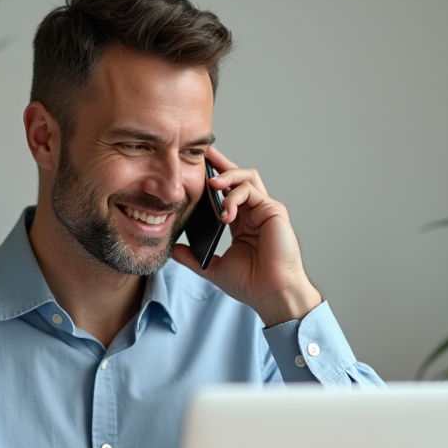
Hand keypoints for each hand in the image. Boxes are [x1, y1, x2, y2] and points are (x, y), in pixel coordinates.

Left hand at [171, 148, 322, 325]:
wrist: (271, 294)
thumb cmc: (251, 283)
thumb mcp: (214, 268)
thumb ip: (193, 258)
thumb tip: (173, 250)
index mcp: (242, 222)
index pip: (227, 191)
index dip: (214, 177)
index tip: (197, 168)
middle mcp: (254, 212)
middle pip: (239, 177)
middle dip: (221, 163)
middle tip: (203, 154)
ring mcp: (265, 209)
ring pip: (247, 177)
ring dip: (227, 176)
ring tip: (211, 184)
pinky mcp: (274, 211)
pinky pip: (251, 192)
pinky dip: (235, 197)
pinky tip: (226, 213)